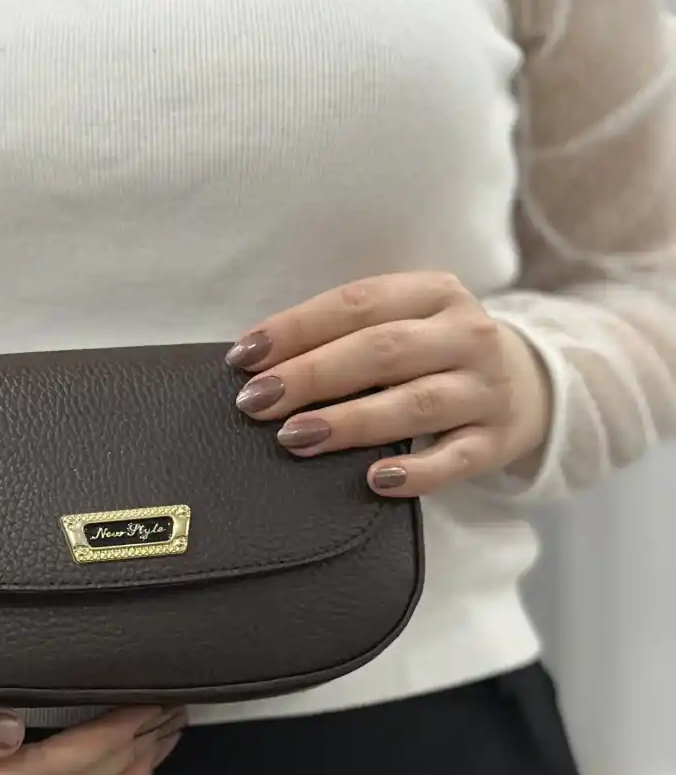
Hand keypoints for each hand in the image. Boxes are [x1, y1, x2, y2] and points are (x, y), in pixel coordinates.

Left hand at [226, 272, 551, 494]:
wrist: (530, 385)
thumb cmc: (435, 355)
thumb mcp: (404, 324)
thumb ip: (346, 335)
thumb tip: (259, 364)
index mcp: (434, 292)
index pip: (357, 303)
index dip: (296, 328)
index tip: (245, 357)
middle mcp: (466, 334)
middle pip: (382, 350)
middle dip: (311, 375)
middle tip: (257, 402)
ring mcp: (485, 388)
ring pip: (415, 403)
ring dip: (350, 421)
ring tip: (295, 438)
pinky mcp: (496, 440)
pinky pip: (455, 460)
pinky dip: (416, 472)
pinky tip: (374, 481)